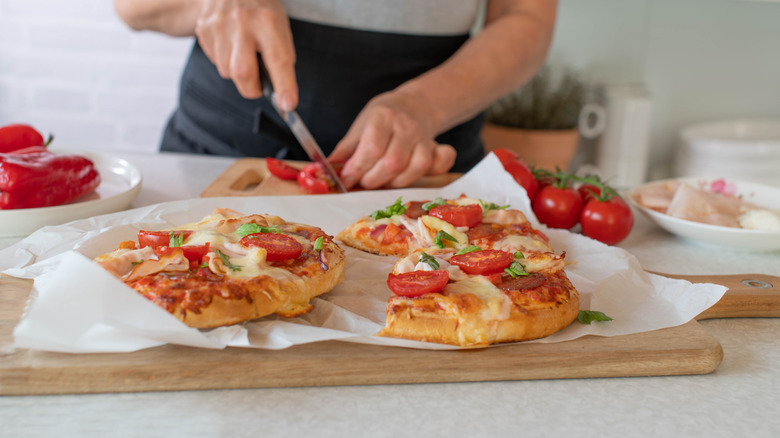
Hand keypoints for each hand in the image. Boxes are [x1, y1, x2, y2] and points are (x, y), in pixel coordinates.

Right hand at [195, 0, 296, 109]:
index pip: (278, 60)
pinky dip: (225, 60)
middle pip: (242, 73)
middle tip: (259, 86)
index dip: (284, 86)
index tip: (288, 105)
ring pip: (227, 71)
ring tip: (244, 52)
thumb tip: (280, 92)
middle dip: (252, 89)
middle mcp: (242, 22)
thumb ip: (281, 56)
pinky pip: (215, 61)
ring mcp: (219, 25)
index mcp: (267, 21)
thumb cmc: (260, 9)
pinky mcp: (204, 29)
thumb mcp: (279, 26)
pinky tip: (230, 44)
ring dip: (237, 72)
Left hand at [329, 91, 456, 189]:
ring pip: (413, 169)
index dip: (357, 168)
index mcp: (383, 116)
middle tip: (362, 182)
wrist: (414, 104)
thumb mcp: (360, 125)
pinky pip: (438, 165)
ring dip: (393, 183)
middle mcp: (406, 126)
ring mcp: (423, 138)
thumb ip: (347, 148)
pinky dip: (425, 174)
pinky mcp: (435, 148)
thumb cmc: (383, 117)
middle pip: (392, 162)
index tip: (346, 179)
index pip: (371, 147)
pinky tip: (408, 176)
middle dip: (373, 180)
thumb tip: (328, 170)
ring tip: (380, 181)